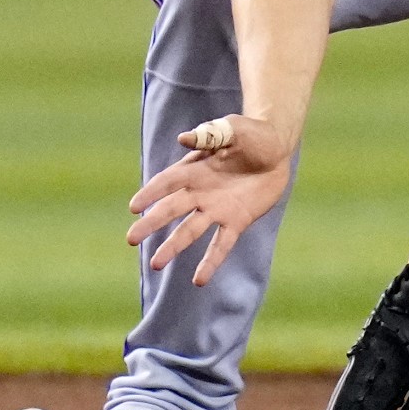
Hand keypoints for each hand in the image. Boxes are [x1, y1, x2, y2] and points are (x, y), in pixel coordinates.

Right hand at [127, 114, 294, 285]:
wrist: (277, 149)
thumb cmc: (252, 134)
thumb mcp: (234, 128)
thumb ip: (210, 135)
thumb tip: (184, 139)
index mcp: (195, 168)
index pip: (167, 182)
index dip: (151, 193)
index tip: (134, 207)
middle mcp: (201, 192)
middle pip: (171, 209)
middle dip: (152, 224)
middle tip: (131, 239)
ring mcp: (217, 209)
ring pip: (190, 231)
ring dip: (173, 247)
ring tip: (155, 264)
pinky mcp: (236, 221)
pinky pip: (221, 245)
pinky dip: (210, 262)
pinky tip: (198, 281)